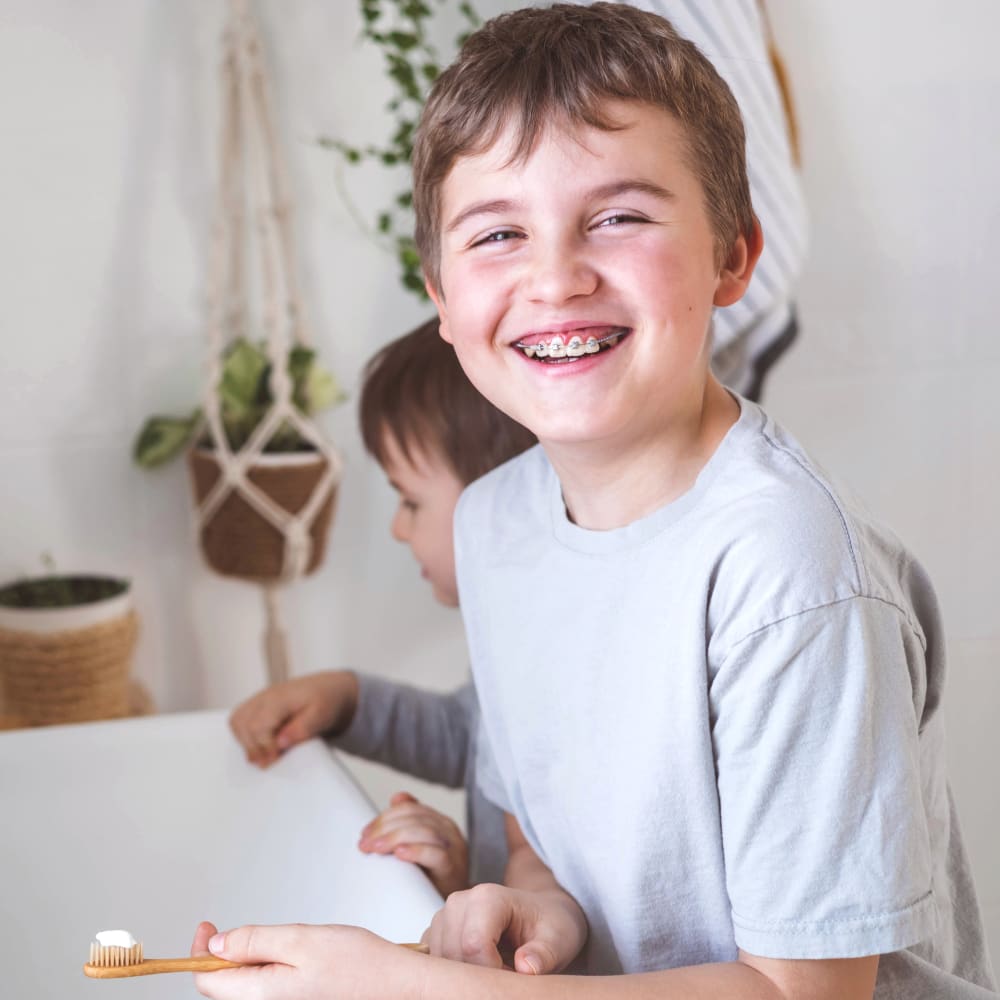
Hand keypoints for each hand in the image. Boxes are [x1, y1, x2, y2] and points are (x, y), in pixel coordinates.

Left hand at [190, 920, 421, 999]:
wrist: (397, 987)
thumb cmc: (358, 965)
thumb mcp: (301, 939)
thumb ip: (254, 941)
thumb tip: (215, 946)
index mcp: (263, 996)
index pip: (209, 982)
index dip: (201, 952)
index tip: (207, 926)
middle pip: (228, 985)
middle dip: (231, 953)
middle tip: (247, 929)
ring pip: (251, 984)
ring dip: (255, 958)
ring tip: (285, 943)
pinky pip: (271, 987)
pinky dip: (273, 967)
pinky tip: (298, 956)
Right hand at [229, 671, 358, 766]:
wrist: (330, 689)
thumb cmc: (327, 701)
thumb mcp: (322, 715)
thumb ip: (302, 729)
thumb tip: (280, 743)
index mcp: (280, 697)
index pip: (259, 725)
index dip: (264, 747)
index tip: (275, 759)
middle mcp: (266, 696)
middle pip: (242, 724)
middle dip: (253, 747)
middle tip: (267, 762)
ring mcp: (260, 699)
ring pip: (237, 721)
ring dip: (245, 741)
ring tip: (262, 755)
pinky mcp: (258, 705)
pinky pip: (240, 719)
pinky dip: (244, 735)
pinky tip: (259, 745)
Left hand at [359, 791, 469, 896]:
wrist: (454, 903)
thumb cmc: (434, 876)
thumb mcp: (420, 846)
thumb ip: (409, 823)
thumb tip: (397, 798)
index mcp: (439, 821)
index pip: (409, 809)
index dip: (384, 818)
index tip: (365, 834)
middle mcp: (448, 830)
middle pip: (414, 818)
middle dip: (385, 828)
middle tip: (365, 843)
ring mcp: (454, 848)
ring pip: (424, 832)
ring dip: (395, 838)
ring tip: (376, 848)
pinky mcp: (454, 868)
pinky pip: (436, 855)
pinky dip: (416, 851)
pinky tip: (400, 854)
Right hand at [423, 882, 587, 974]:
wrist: (541, 915)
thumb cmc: (550, 924)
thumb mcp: (558, 939)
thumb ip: (543, 953)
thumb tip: (526, 967)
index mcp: (488, 897)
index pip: (473, 946)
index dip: (493, 973)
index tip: (515, 977)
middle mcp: (459, 902)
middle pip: (454, 955)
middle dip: (479, 977)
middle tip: (508, 977)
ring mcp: (444, 917)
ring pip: (441, 962)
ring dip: (466, 976)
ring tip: (497, 971)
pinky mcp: (436, 934)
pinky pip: (434, 963)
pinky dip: (454, 975)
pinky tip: (479, 972)